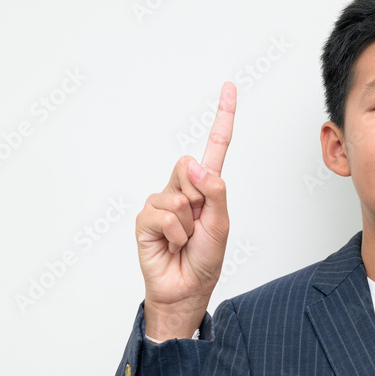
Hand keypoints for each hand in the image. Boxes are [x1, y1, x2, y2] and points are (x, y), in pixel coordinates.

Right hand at [136, 82, 235, 339]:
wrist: (186, 289)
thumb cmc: (205, 259)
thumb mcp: (220, 225)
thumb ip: (214, 192)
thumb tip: (194, 163)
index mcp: (205, 187)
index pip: (214, 146)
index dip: (222, 116)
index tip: (229, 86)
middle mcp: (181, 189)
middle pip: (187, 165)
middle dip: (197, 195)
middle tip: (197, 223)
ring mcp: (160, 202)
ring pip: (176, 195)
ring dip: (187, 223)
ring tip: (185, 240)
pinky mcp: (145, 219)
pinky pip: (162, 214)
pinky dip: (173, 233)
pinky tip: (171, 244)